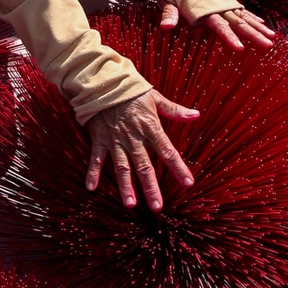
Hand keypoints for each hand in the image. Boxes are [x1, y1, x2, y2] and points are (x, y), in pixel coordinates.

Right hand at [85, 90, 199, 211]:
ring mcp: (115, 140)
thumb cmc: (131, 90)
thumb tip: (196, 115)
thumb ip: (174, 110)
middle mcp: (133, 138)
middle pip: (144, 166)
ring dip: (125, 187)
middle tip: (157, 207)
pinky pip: (96, 159)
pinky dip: (92, 173)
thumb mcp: (155, 98)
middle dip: (151, 187)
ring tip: (130, 205)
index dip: (178, 168)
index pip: (168, 151)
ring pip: (122, 168)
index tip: (188, 183)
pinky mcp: (99, 140)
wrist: (103, 81)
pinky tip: (91, 189)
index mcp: (150, 127)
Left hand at [158, 3, 275, 50]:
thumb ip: (169, 14)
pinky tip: (263, 25)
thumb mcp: (166, 0)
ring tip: (272, 38)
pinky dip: (253, 17)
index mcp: (204, 8)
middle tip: (268, 45)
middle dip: (254, 34)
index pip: (219, 26)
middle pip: (238, 22)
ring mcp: (223, 1)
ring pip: (244, 16)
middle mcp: (218, 5)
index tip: (240, 49)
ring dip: (258, 27)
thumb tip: (166, 27)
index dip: (230, 37)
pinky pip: (242, 10)